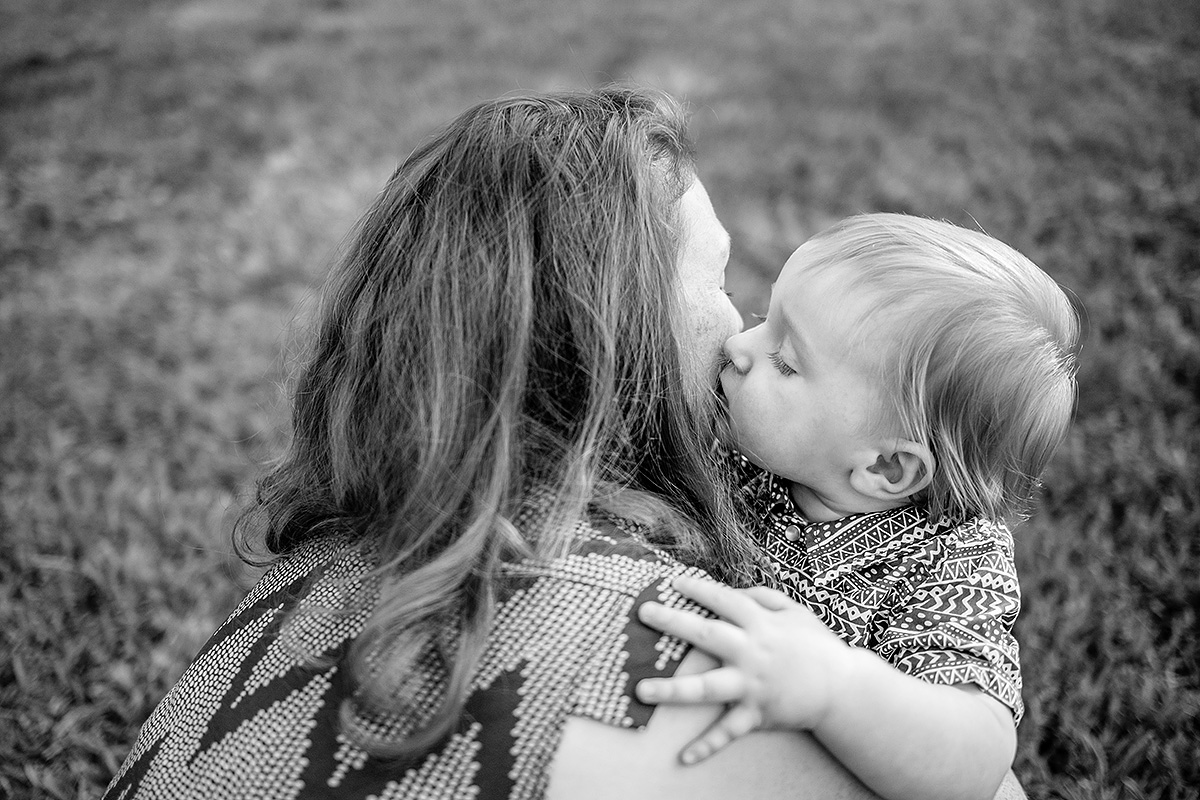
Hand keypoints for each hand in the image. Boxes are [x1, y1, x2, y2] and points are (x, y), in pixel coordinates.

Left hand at [635, 575, 850, 764]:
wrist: (843, 688)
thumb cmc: (815, 645)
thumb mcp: (794, 610)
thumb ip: (762, 596)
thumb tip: (731, 590)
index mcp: (761, 623)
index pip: (723, 600)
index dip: (698, 589)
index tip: (671, 582)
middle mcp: (752, 652)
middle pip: (707, 635)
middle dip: (673, 622)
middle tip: (644, 613)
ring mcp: (752, 685)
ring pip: (707, 688)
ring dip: (673, 690)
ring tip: (642, 690)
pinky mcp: (757, 714)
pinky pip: (728, 732)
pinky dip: (707, 746)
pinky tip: (684, 757)